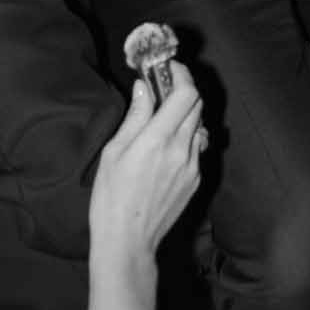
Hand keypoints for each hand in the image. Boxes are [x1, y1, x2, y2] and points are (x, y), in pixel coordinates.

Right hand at [89, 63, 205, 270]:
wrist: (128, 241)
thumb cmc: (111, 197)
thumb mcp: (114, 152)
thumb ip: (135, 117)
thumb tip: (144, 88)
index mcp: (159, 138)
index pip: (186, 93)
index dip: (181, 74)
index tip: (169, 68)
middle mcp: (182, 148)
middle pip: (197, 105)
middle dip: (183, 91)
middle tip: (163, 89)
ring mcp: (192, 165)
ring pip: (198, 126)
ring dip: (186, 114)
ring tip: (164, 119)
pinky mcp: (195, 180)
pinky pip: (197, 148)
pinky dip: (186, 137)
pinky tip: (167, 147)